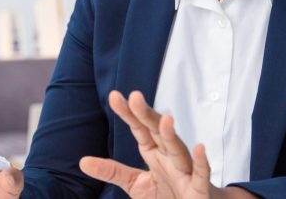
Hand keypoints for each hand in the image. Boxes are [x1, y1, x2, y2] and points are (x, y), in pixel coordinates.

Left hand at [79, 91, 253, 198]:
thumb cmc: (169, 195)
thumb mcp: (135, 184)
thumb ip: (112, 171)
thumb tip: (83, 161)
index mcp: (155, 153)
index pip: (139, 129)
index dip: (128, 114)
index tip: (114, 96)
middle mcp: (170, 157)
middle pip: (157, 132)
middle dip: (147, 115)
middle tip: (135, 96)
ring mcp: (186, 171)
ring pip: (178, 149)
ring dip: (172, 135)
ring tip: (165, 119)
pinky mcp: (199, 188)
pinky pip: (201, 173)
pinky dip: (202, 161)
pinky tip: (201, 148)